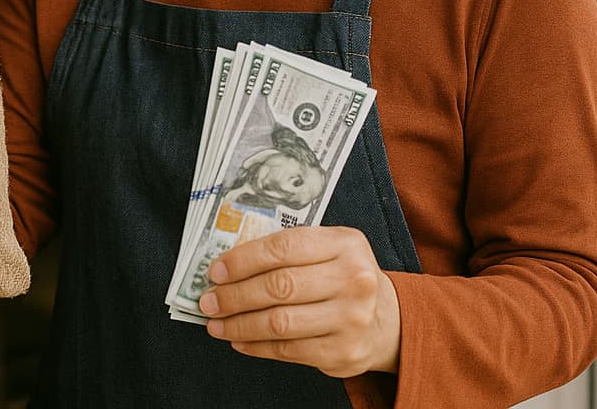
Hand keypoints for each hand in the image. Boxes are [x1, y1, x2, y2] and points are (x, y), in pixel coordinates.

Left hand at [197, 226, 400, 377]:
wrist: (388, 321)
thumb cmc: (345, 279)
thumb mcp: (329, 251)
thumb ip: (289, 251)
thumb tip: (229, 265)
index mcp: (346, 244)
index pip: (284, 247)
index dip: (244, 259)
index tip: (216, 270)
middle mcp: (353, 279)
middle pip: (279, 286)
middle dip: (234, 295)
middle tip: (208, 300)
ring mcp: (350, 318)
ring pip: (279, 322)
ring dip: (239, 324)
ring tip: (217, 323)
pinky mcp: (342, 352)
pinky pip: (287, 350)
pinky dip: (256, 346)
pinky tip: (240, 339)